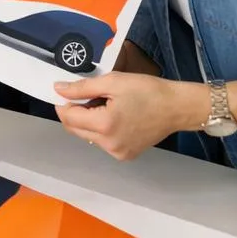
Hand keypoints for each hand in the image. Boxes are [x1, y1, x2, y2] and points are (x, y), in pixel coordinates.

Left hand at [54, 73, 206, 159]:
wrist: (178, 107)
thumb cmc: (148, 91)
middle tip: (88, 96)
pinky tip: (114, 117)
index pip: (68, 118)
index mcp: (104, 126)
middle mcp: (108, 144)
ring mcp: (118, 153)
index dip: (63, 103)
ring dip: (87, 121)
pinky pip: (102, 142)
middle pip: (75, 129)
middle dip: (75, 112)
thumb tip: (58, 90)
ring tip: (105, 105)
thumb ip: (82, 88)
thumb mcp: (112, 82)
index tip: (68, 92)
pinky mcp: (126, 155)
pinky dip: (101, 130)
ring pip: (88, 136)